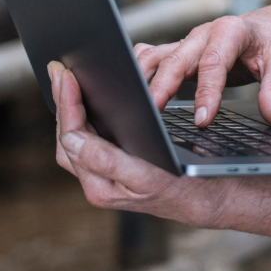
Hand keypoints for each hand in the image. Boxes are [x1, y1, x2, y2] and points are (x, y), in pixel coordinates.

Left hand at [50, 61, 224, 225]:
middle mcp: (98, 183)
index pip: (71, 138)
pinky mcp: (114, 169)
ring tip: (66, 80)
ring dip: (69, 108)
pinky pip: (88, 140)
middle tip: (58, 70)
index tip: (66, 76)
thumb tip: (72, 139)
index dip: (66, 105)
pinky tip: (86, 100)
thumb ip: (107, 161)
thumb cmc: (189, 188)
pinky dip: (83, 116)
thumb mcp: (150, 176)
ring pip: (74, 139)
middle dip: (62, 102)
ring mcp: (104, 177)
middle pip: (66, 137)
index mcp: (101, 187)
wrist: (213, 200)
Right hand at [133, 2, 270, 128]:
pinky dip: (138, 71)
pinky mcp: (180, 52)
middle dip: (163, 86)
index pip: (214, 63)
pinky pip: (152, 57)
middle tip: (152, 114)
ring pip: (157, 55)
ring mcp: (188, 42)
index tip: (203, 120)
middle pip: (177, 58)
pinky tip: (128, 91)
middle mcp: (204, 33)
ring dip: (142, 78)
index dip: (206, 92)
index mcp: (230, 31)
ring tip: (132, 104)